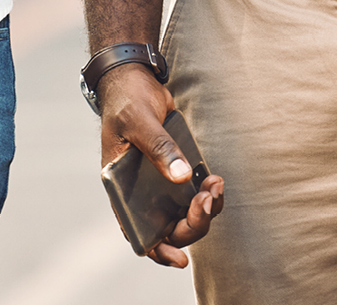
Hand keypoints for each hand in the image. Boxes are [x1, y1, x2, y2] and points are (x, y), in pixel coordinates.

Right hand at [96, 65, 225, 266]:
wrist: (136, 79)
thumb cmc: (127, 100)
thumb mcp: (138, 121)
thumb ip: (159, 148)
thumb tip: (182, 177)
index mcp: (120, 187)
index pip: (136, 231)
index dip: (157, 249)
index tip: (180, 257)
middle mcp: (140, 192)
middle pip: (169, 228)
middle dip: (193, 222)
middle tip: (207, 199)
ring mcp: (159, 184)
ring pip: (186, 215)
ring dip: (205, 208)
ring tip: (216, 185)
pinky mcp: (175, 171)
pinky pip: (194, 195)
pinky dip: (208, 194)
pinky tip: (215, 180)